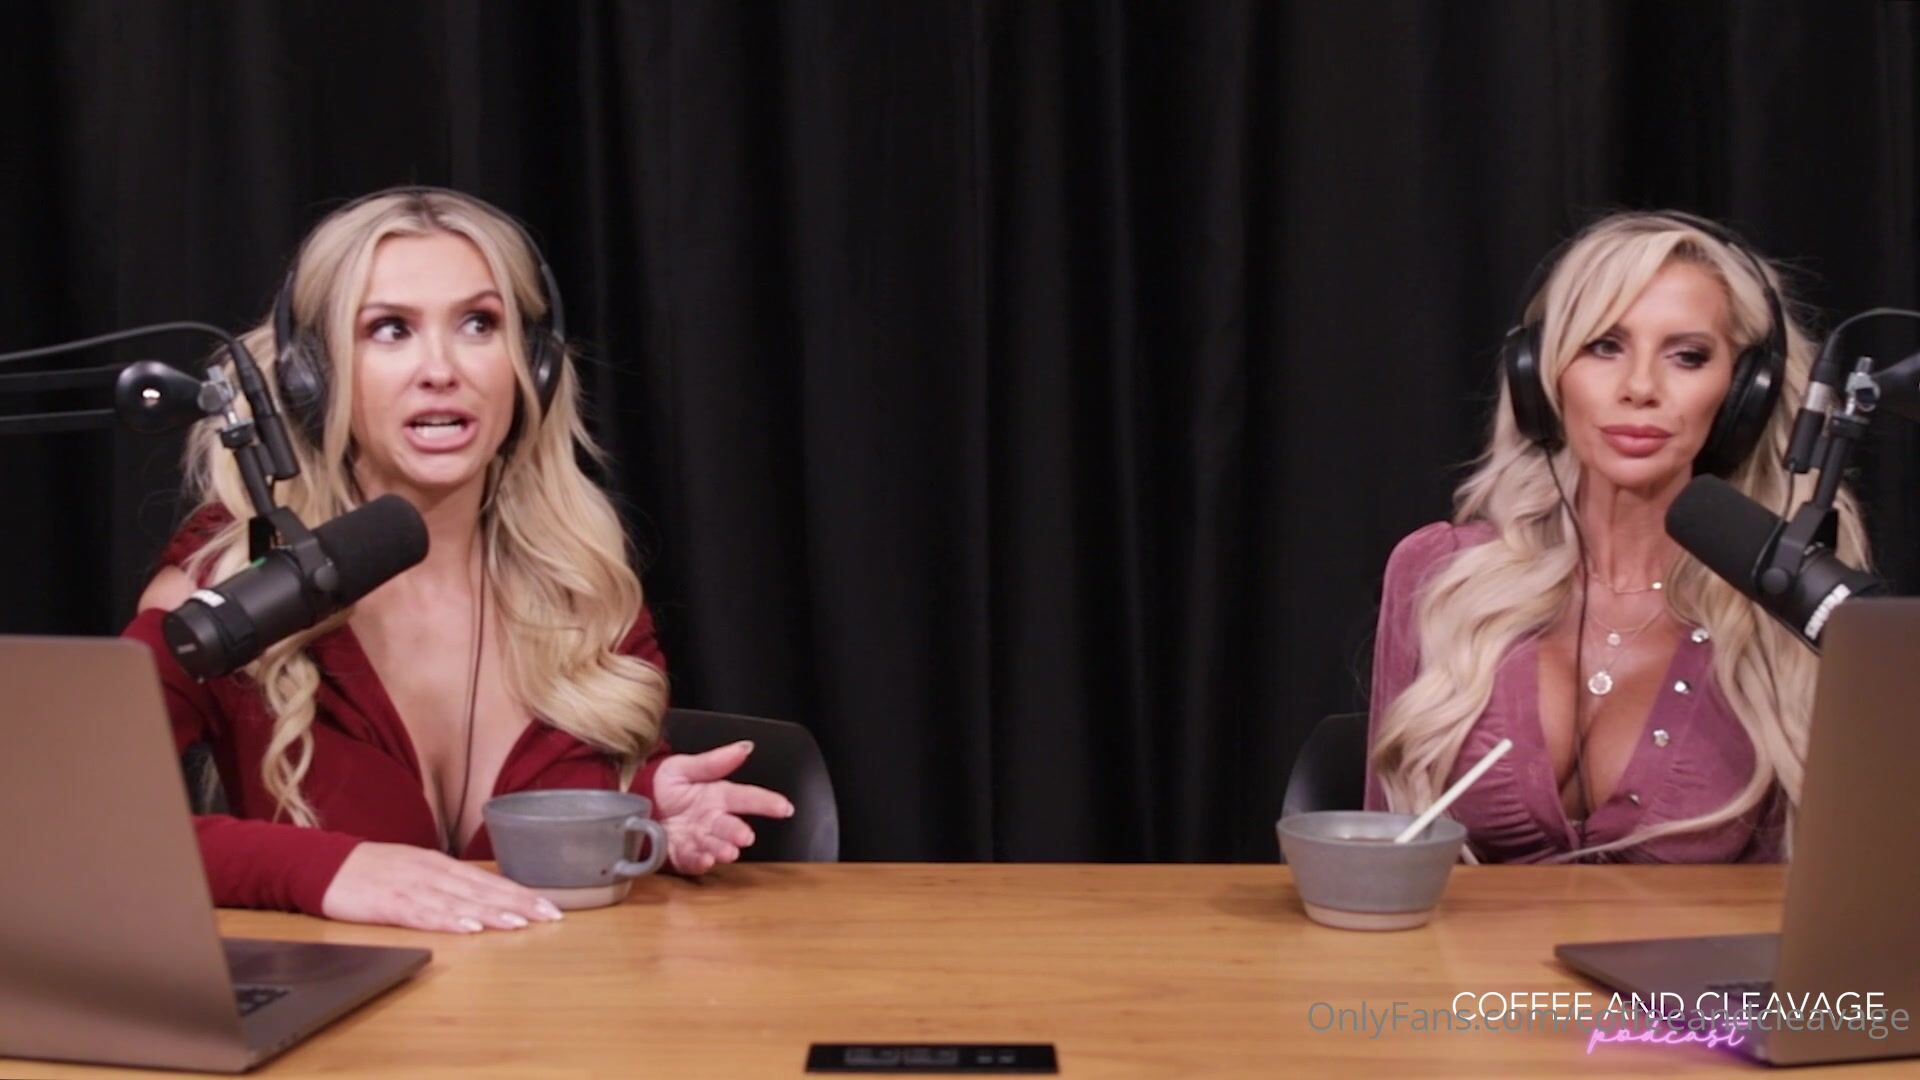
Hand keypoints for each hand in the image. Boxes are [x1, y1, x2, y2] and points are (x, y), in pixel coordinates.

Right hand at [321, 841, 564, 932]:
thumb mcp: (416, 870)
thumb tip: (483, 899)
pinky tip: (469, 928)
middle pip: (482, 890)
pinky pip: (424, 914)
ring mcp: (411, 886)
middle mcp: (432, 872)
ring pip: (459, 901)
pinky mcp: (389, 902)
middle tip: (550, 916)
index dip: (520, 893)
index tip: (550, 906)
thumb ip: (447, 884)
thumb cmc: (372, 871)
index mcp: (440, 865)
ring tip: (520, 923)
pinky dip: (448, 920)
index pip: (489, 881)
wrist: (322, 865)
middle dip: (518, 903)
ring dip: (491, 913)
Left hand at [651, 741, 795, 874]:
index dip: (767, 802)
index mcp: (717, 796)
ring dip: (722, 849)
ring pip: (715, 845)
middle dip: (738, 832)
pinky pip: (692, 860)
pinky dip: (700, 861)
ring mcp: (697, 839)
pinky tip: (705, 859)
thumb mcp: (684, 767)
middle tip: (745, 837)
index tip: (785, 808)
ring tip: (727, 852)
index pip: (746, 797)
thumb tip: (745, 747)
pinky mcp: (681, 855)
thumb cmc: (660, 784)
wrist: (631, 804)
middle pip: (731, 826)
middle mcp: (711, 820)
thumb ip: (714, 762)